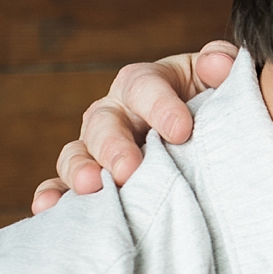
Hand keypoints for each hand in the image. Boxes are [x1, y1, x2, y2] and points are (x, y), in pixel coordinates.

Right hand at [31, 40, 238, 213]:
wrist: (209, 141)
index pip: (144, 86)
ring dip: (79, 170)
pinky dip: (53, 196)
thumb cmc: (214, 107)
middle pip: (104, 123)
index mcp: (145, 84)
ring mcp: (96, 147)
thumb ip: (223, 65)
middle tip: (128, 169)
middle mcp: (114, 112)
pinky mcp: (89, 180)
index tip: (182, 131)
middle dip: (115, 147)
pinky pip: (62, 186)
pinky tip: (49, 209)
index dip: (160, 106)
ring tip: (90, 187)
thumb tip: (218, 65)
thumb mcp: (222, 80)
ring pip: (77, 153)